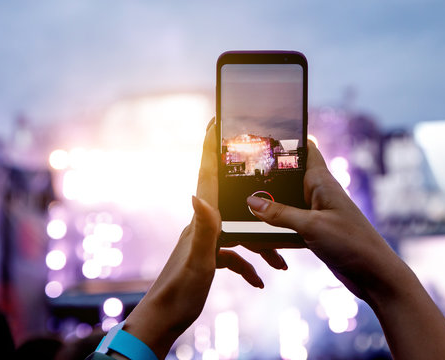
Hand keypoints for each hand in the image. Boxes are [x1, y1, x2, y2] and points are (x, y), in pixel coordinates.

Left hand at [121, 119, 286, 358]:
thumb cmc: (177, 293)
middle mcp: (203, 226)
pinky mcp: (209, 259)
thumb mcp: (197, 261)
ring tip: (280, 263)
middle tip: (271, 181)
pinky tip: (260, 281)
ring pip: (241, 233)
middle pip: (234, 203)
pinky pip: (236, 256)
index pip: (206, 176)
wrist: (164, 321)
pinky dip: (249, 266)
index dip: (210, 148)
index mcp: (200, 221)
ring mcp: (207, 243)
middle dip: (254, 196)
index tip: (215, 121)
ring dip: (261, 247)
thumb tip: (198, 194)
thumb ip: (203, 229)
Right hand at [247, 141, 444, 359]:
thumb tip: (251, 202)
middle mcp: (319, 193)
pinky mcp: (315, 232)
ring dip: (270, 208)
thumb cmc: (351, 244)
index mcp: (322, 182)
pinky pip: (290, 225)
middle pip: (289, 178)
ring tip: (243, 206)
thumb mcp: (311, 226)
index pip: (306, 150)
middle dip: (268, 179)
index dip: (288, 141)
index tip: (263, 138)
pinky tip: (260, 233)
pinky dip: (277, 228)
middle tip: (240, 177)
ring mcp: (317, 213)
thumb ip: (280, 214)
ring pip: (287, 204)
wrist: (374, 275)